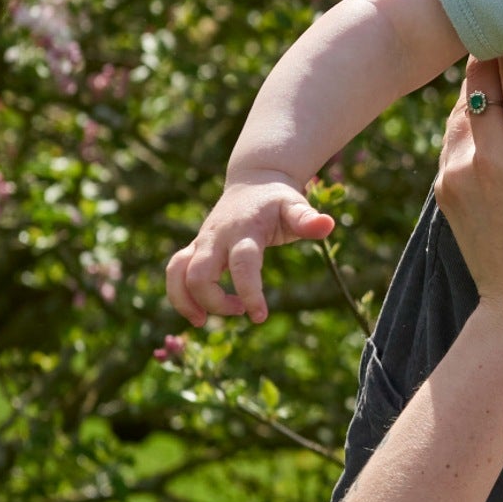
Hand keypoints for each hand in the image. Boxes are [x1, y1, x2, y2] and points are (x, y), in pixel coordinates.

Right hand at [165, 176, 335, 326]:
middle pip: (200, 274)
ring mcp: (202, 242)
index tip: (259, 316)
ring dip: (185, 301)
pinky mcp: (194, 248)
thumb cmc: (278, 200)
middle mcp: (218, 237)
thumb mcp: (295, 205)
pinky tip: (196, 313)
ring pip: (177, 273)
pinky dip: (178, 294)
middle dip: (215, 302)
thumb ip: (307, 219)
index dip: (249, 291)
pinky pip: (175, 271)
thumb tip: (327, 225)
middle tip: (240, 311)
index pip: (242, 263)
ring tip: (203, 321)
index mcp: (245, 230)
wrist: (254, 180)